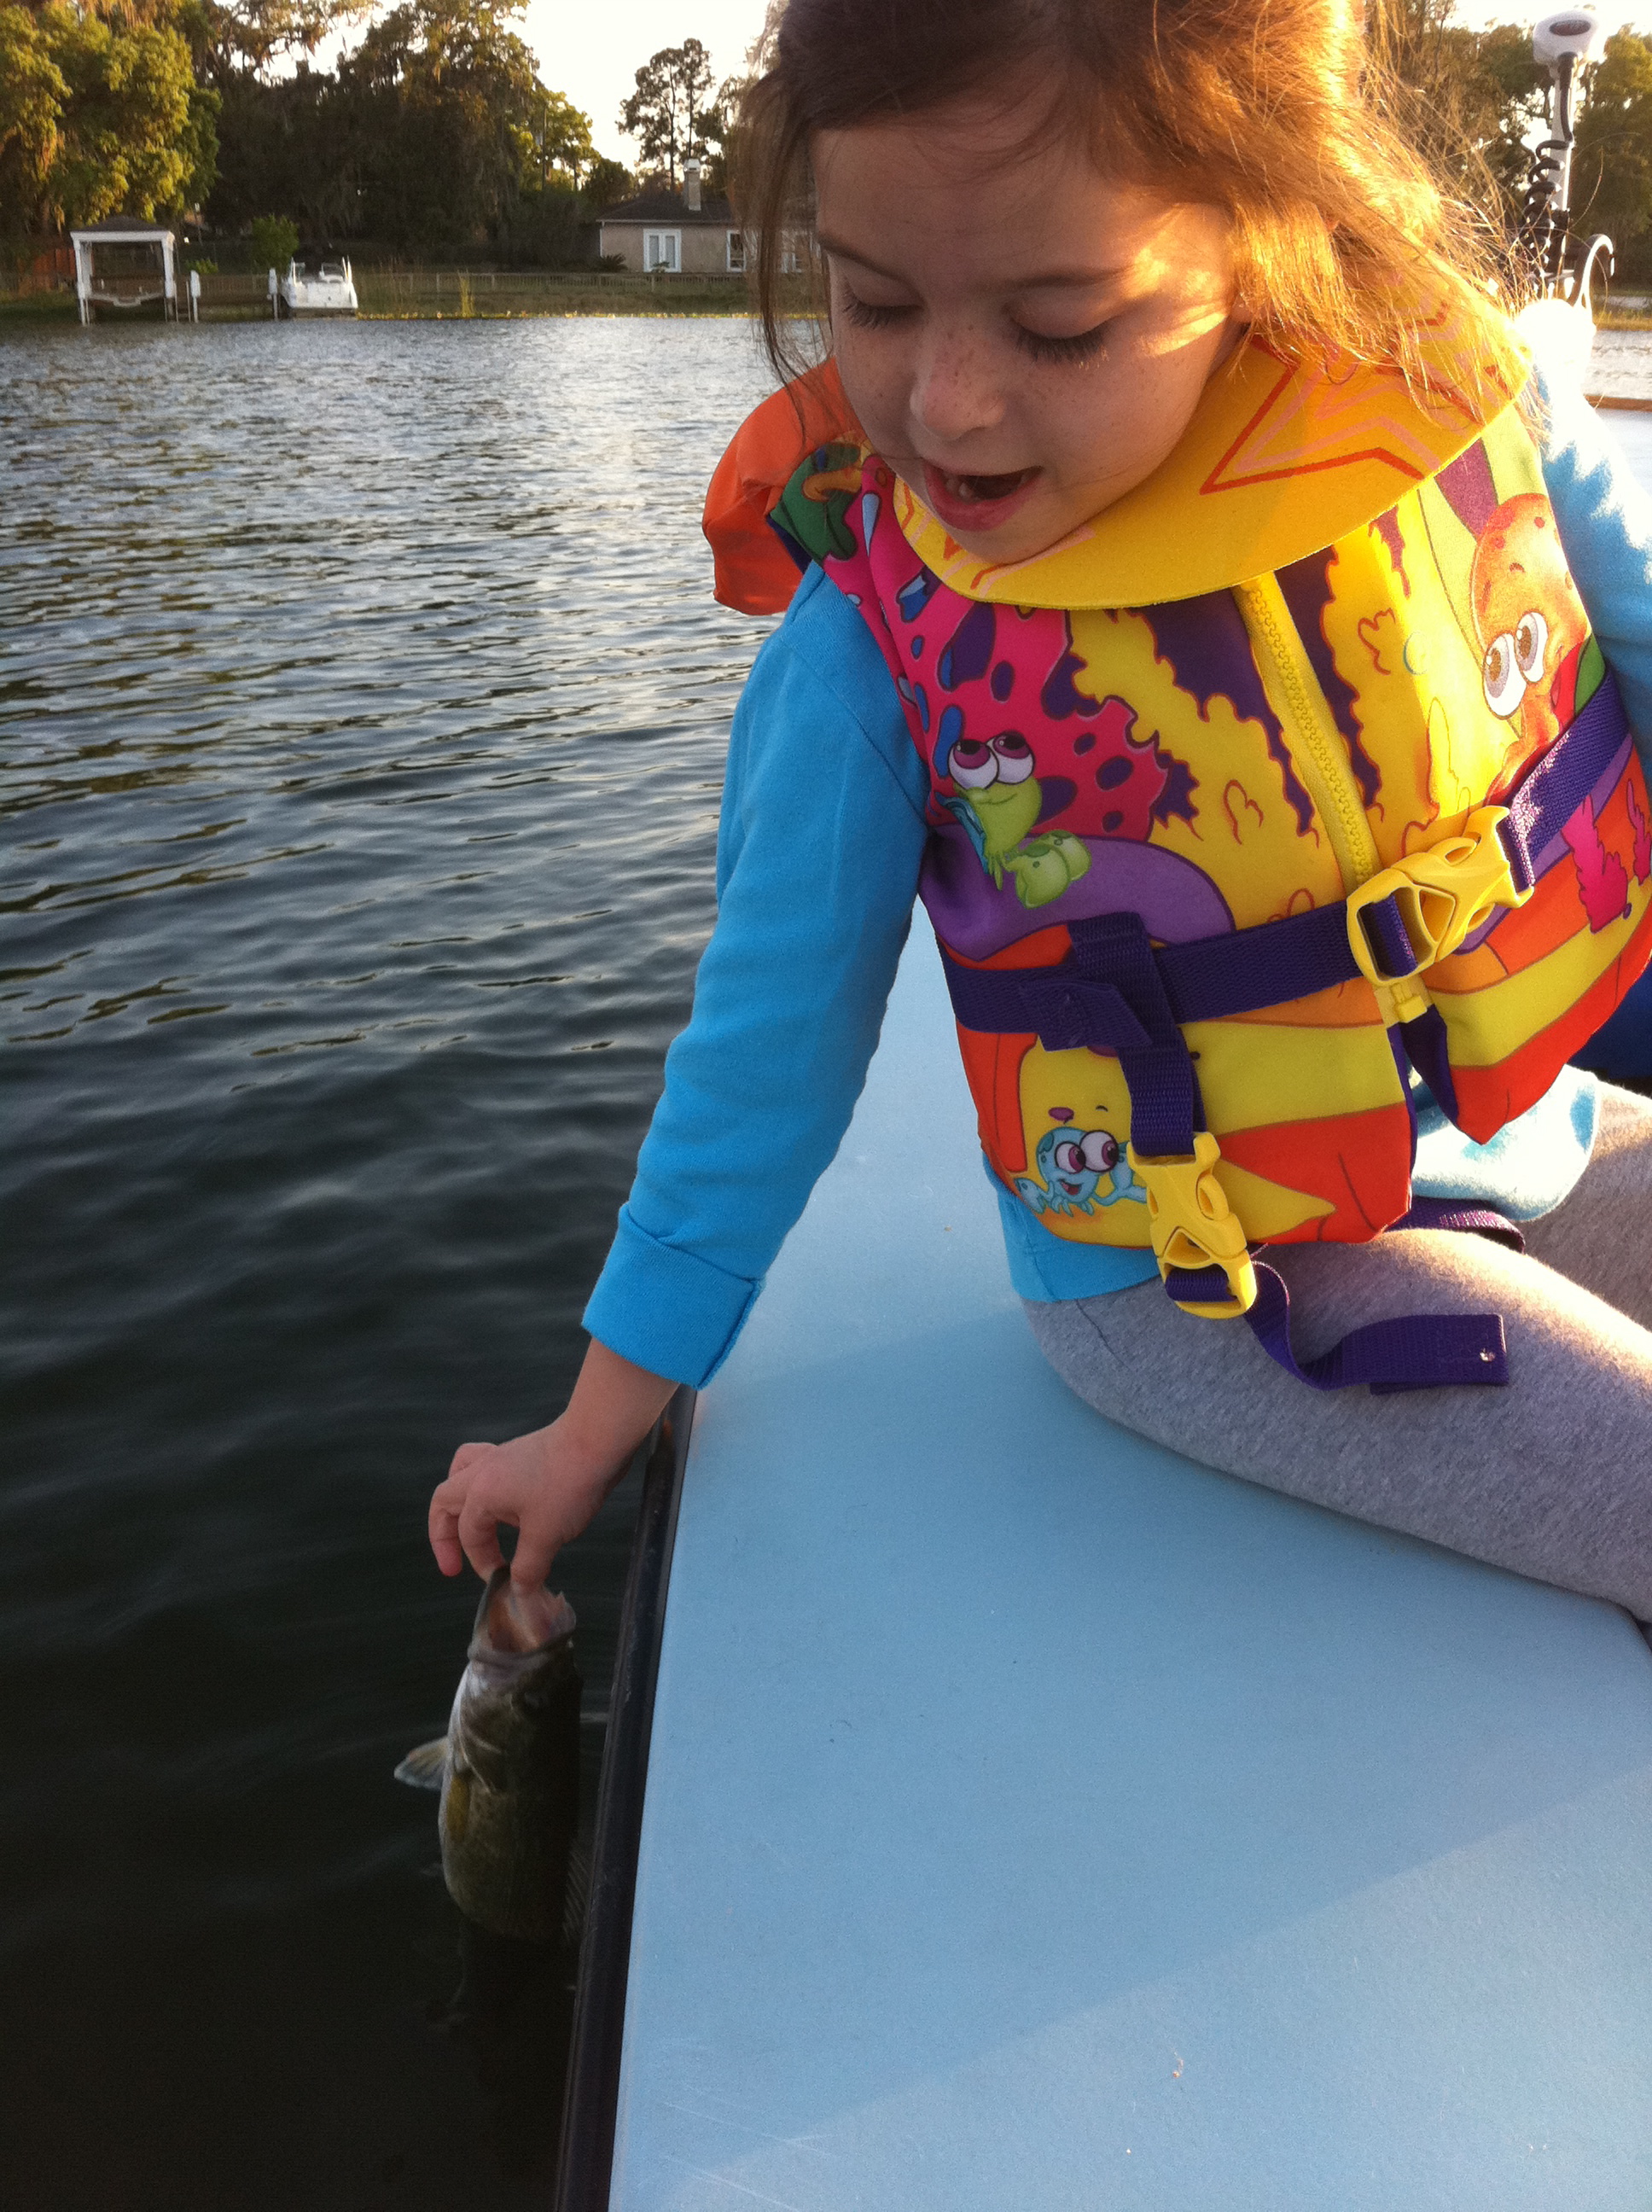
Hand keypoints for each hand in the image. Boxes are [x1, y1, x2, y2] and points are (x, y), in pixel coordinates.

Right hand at [428, 1341, 675, 1589]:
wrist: (597, 1441)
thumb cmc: (569, 1485)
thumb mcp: (546, 1535)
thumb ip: (528, 1568)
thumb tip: (519, 1593)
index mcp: (481, 1492)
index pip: (470, 1536)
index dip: (483, 1564)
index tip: (502, 1582)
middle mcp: (483, 1470)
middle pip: (446, 1500)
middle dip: (444, 1535)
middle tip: (453, 1563)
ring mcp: (500, 1456)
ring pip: (461, 1474)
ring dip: (459, 1501)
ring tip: (467, 1523)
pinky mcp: (519, 1452)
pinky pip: (485, 1466)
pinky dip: (484, 1486)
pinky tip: (503, 1502)